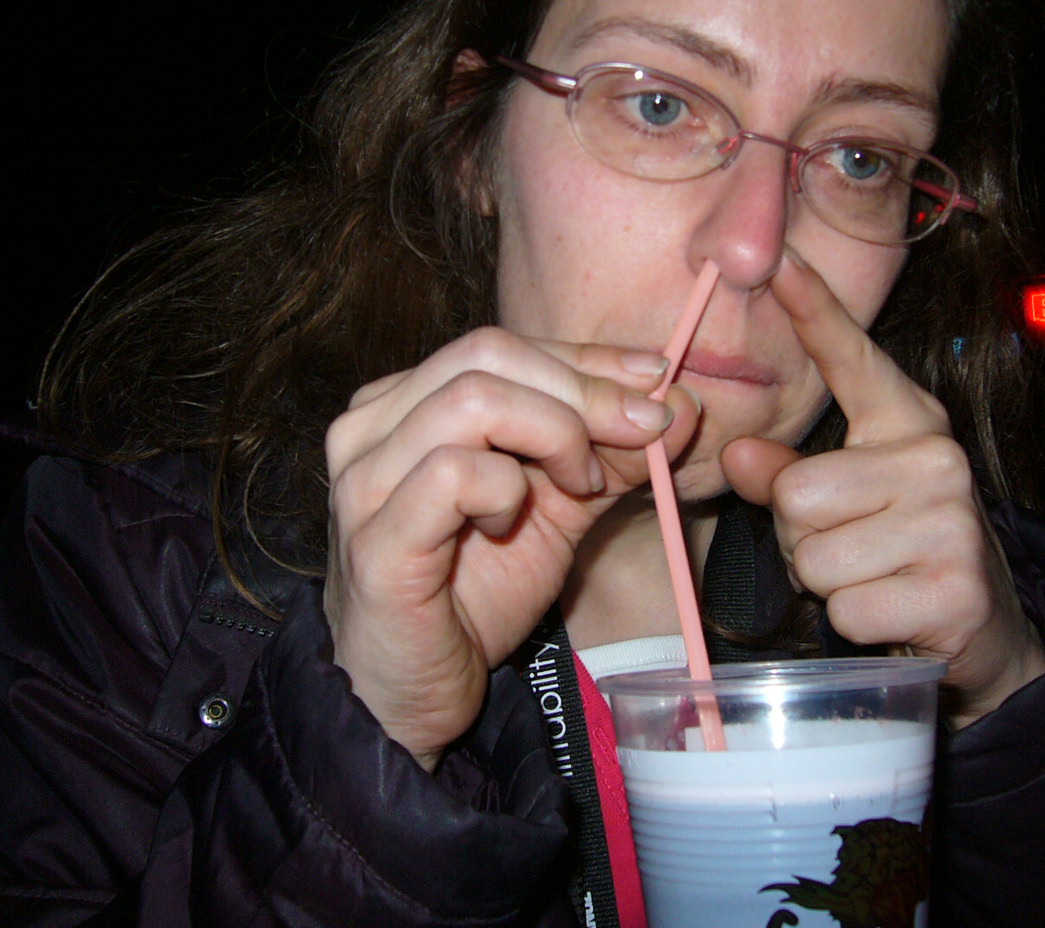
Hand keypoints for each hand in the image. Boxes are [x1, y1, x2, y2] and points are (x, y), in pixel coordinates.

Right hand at [323, 328, 699, 767]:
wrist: (410, 697)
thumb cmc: (470, 596)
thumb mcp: (554, 511)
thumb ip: (608, 456)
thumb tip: (678, 404)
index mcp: (403, 405)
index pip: (502, 346)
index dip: (587, 358)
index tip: (656, 378)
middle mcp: (370, 428)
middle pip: (488, 354)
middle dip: (584, 389)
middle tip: (643, 430)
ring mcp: (365, 481)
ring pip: (473, 399)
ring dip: (555, 433)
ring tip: (581, 485)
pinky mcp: (376, 539)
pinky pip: (453, 472)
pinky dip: (506, 487)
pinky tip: (512, 521)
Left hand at [721, 250, 1044, 725]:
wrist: (981, 623)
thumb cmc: (893, 544)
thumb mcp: (839, 497)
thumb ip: (782, 471)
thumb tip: (737, 452)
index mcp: (905, 419)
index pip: (851, 357)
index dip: (813, 307)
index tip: (779, 259)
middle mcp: (935, 456)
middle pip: (796, 494)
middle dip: (799, 536)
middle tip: (847, 545)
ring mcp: (951, 521)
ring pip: (815, 556)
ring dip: (826, 582)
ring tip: (871, 576)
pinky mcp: (953, 589)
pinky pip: (846, 608)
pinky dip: (854, 621)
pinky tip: (894, 612)